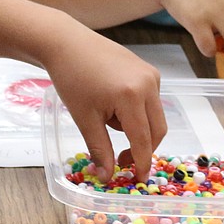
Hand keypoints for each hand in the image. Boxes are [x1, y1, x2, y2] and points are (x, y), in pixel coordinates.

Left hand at [41, 27, 166, 182]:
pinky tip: (112, 103)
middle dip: (143, 148)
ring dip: (137, 127)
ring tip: (106, 119)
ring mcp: (151, 74)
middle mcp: (148, 83)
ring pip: (154, 115)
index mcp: (132, 96)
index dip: (142, 162)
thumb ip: (99, 149)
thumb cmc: (72, 78)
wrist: (67, 43)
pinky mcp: (148, 69)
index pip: (143, 139)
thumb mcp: (84, 118)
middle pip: (157, 129)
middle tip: (122, 160)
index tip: (139, 180)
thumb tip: (107, 177)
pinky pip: (150, 100)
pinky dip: (136, 111)